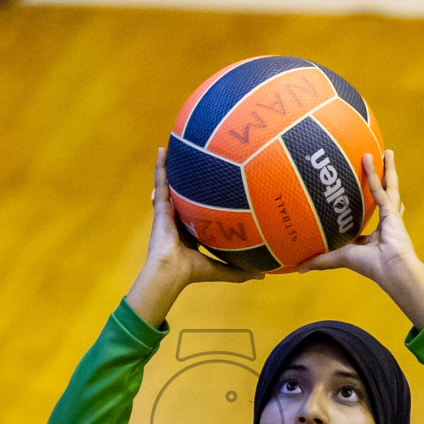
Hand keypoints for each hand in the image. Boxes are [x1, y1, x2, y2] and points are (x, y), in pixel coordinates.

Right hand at [125, 148, 263, 326]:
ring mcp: (168, 210)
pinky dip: (160, 165)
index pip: (199, 213)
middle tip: (198, 163)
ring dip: (173, 167)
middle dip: (189, 181)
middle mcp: (179, 218)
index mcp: (191, 232)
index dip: (206, 202)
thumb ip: (240, 270)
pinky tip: (162, 149)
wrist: (171, 271)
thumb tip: (262, 275)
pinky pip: (160, 181)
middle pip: (185, 194)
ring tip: (176, 147)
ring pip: (171, 183)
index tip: (217, 191)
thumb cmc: (192, 272)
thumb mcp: (222, 269)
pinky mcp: (160, 206)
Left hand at [294, 150, 423, 329]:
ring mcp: (391, 215)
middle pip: (384, 195)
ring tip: (385, 151)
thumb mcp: (341, 258)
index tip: (359, 199)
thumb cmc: (371, 266)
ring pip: (388, 186)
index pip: (370, 218)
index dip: (365, 208)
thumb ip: (321, 260)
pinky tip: (368, 157)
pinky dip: (373, 173)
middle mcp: (385, 222)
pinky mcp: (391, 210)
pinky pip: (379, 188)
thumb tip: (298, 268)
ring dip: (386, 168)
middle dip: (383, 181)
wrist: (391, 269)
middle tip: (379, 165)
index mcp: (376, 235)